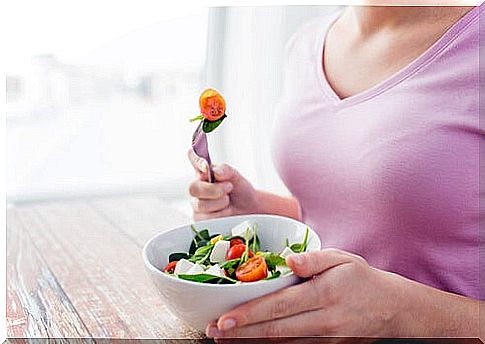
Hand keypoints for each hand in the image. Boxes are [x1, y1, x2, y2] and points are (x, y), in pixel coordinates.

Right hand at [188, 148, 260, 219]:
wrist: (248, 208)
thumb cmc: (239, 190)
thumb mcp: (235, 176)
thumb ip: (225, 170)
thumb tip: (216, 172)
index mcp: (203, 172)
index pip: (195, 161)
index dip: (195, 160)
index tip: (204, 164)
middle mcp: (196, 187)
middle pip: (193, 189)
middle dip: (213, 190)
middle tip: (228, 187)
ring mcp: (196, 204)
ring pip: (200, 205)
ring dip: (220, 203)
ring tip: (228, 201)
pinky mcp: (199, 219)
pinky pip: (206, 219)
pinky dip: (220, 214)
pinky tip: (225, 211)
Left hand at [206, 249, 411, 339]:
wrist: (392, 309)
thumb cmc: (362, 279)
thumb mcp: (343, 259)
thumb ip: (315, 259)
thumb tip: (288, 260)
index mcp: (324, 293)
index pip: (279, 306)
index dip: (250, 314)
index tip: (224, 319)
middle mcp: (323, 320)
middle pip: (275, 329)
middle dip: (241, 333)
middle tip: (214, 331)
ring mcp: (326, 339)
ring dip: (251, 343)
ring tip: (225, 341)